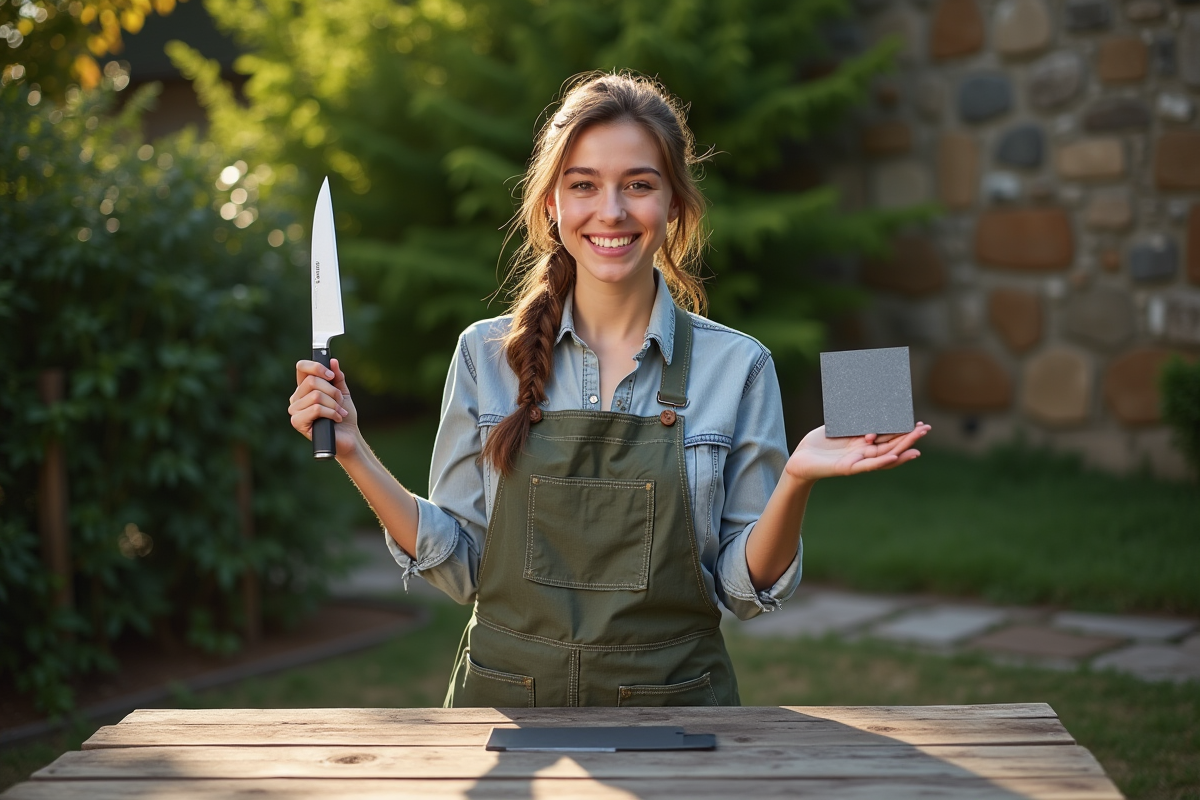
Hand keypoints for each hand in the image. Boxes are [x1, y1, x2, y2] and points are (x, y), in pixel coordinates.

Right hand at [288, 357, 360, 457]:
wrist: (349, 437)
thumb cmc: (344, 416)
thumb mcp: (343, 393)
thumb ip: (337, 377)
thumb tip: (333, 361)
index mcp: (304, 388)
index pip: (302, 367)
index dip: (316, 367)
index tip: (331, 375)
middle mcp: (296, 397)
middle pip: (312, 381)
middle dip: (332, 391)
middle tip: (340, 401)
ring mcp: (295, 410)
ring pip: (315, 396)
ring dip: (334, 404)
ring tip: (339, 412)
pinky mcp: (297, 422)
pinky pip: (316, 409)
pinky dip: (331, 413)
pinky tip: (336, 419)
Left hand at [784, 422, 930, 482]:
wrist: (800, 460)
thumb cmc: (818, 443)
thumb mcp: (838, 425)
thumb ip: (852, 417)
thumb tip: (866, 398)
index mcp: (863, 443)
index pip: (888, 436)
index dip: (903, 429)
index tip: (918, 422)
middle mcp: (864, 453)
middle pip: (891, 445)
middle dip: (909, 438)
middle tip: (926, 429)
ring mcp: (858, 462)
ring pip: (884, 457)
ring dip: (901, 451)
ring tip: (918, 446)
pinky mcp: (848, 468)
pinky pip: (867, 465)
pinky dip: (881, 462)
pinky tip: (893, 457)